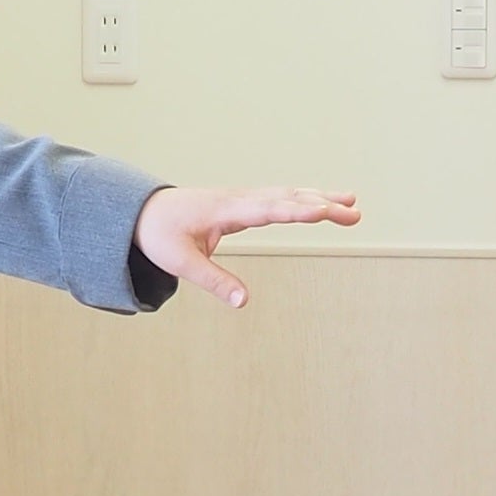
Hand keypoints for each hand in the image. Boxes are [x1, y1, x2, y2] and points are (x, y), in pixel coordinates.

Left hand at [133, 185, 362, 308]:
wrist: (141, 211)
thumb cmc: (159, 234)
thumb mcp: (181, 262)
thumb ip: (214, 281)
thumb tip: (245, 302)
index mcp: (226, 210)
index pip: (269, 209)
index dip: (297, 210)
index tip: (324, 211)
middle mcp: (239, 199)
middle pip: (288, 198)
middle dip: (323, 204)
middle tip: (355, 213)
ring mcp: (242, 198)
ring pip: (288, 194)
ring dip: (320, 198)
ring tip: (352, 204)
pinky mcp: (242, 203)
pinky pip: (279, 197)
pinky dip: (304, 198)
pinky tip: (321, 202)